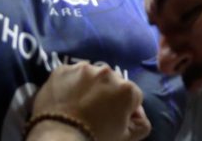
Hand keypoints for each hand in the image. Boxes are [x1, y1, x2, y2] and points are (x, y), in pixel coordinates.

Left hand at [30, 63, 150, 140]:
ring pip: (91, 75)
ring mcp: (83, 68)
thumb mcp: (126, 137)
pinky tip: (66, 99)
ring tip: (79, 104)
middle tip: (95, 111)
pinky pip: (70, 75)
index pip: (133, 95)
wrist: (60, 137)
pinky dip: (70, 84)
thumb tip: (138, 112)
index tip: (114, 118)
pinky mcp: (62, 69)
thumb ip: (142, 124)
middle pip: (112, 82)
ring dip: (89, 86)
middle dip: (107, 93)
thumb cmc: (96, 138)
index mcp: (126, 88)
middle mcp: (107, 72)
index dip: (125, 108)